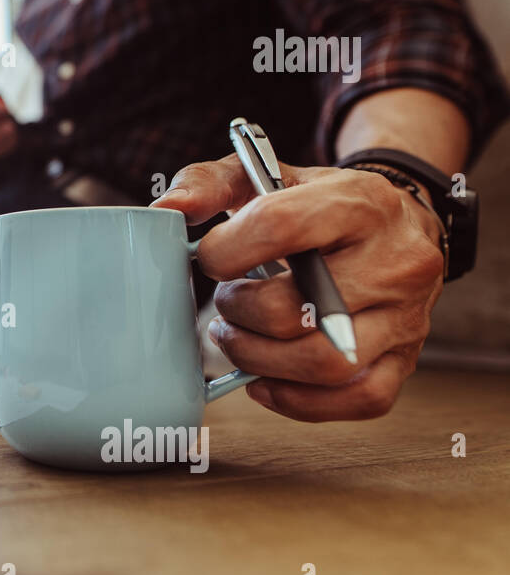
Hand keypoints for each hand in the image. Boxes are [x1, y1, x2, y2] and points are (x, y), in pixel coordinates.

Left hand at [150, 154, 445, 420]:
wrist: (395, 221)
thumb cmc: (319, 202)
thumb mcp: (265, 173)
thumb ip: (208, 183)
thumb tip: (168, 209)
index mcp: (358, 203)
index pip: (279, 227)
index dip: (225, 251)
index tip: (209, 258)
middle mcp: (394, 261)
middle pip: (295, 310)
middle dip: (238, 314)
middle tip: (226, 304)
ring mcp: (405, 316)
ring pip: (324, 363)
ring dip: (259, 360)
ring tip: (238, 339)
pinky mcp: (407, 358)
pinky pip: (358, 399)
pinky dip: (300, 401)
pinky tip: (265, 380)